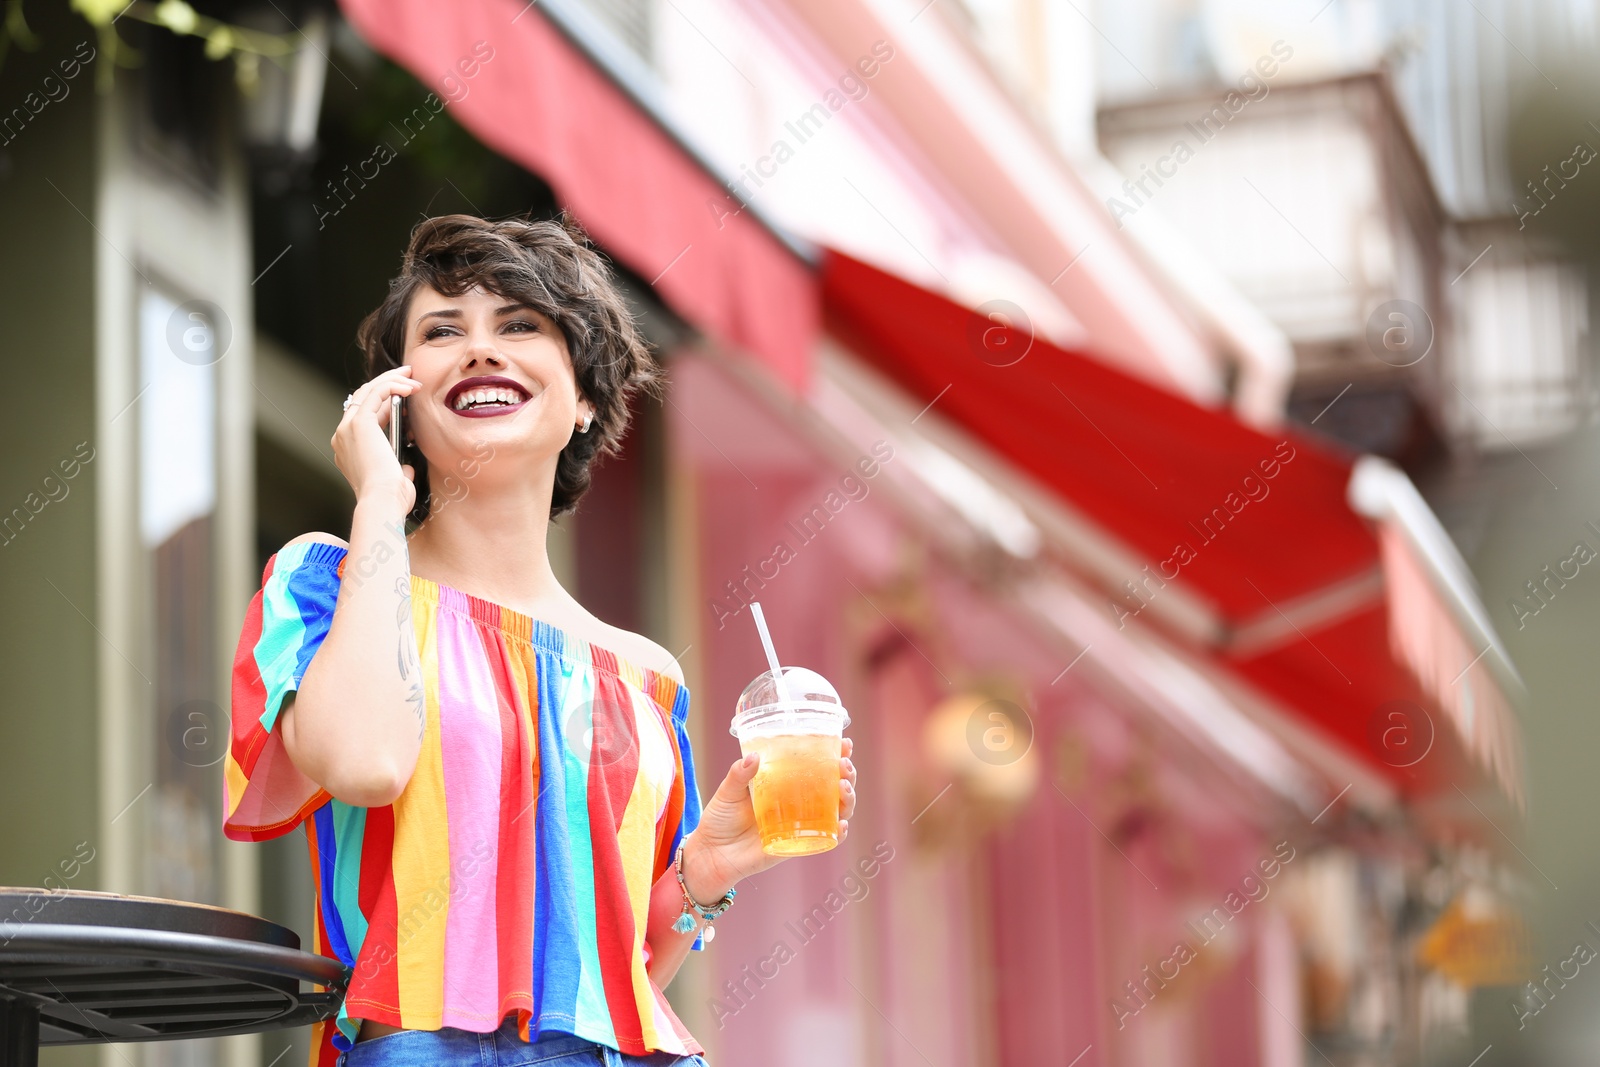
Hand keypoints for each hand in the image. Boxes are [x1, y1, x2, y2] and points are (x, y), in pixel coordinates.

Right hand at [332, 367, 419, 514]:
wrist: (383, 502)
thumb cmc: (391, 499)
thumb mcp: (395, 481)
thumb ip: (397, 470)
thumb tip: (405, 467)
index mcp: (347, 450)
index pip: (364, 415)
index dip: (385, 401)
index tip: (406, 395)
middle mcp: (342, 436)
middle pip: (362, 398)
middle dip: (386, 382)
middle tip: (408, 375)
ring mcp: (347, 428)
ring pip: (367, 391)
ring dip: (392, 380)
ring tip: (413, 376)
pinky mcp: (358, 424)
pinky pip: (376, 393)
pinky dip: (393, 386)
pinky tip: (411, 387)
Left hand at [681, 738, 857, 902]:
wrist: (711, 854)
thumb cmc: (719, 819)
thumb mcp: (728, 791)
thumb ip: (739, 774)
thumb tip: (754, 756)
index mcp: (785, 784)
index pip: (816, 766)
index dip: (835, 755)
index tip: (845, 744)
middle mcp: (798, 803)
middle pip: (834, 787)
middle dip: (847, 775)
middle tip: (844, 765)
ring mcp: (801, 824)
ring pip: (836, 811)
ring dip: (848, 800)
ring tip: (843, 788)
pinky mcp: (798, 845)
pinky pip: (826, 840)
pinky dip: (839, 833)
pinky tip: (842, 825)